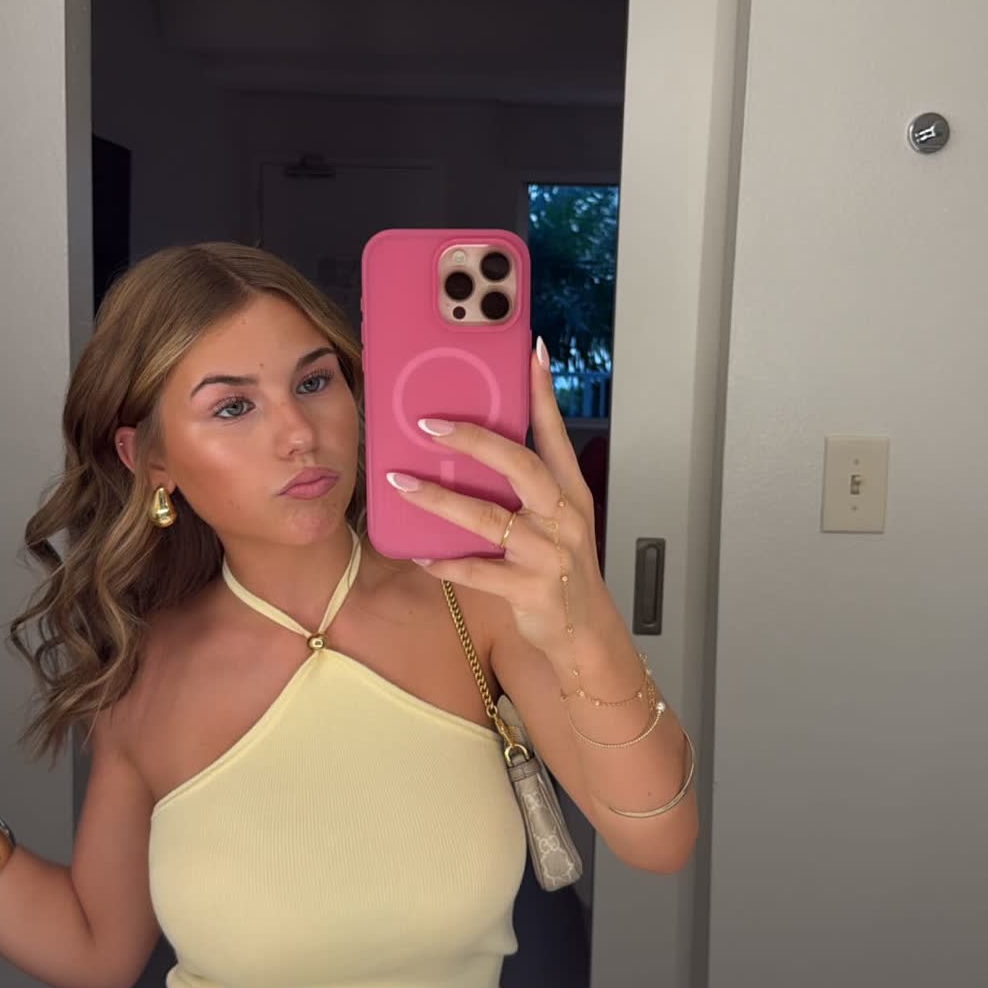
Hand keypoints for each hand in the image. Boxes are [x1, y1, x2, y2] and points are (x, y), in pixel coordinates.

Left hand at [385, 340, 606, 654]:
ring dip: (440, 499)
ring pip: (489, 518)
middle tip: (431, 423)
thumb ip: (528, 490)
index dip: (543, 394)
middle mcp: (564, 517)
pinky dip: (447, 562)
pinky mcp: (530, 589)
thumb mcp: (560, 523)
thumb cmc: (565, 572)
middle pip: (520, 466)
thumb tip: (479, 453)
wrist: (586, 634)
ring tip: (402, 481)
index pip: (556, 434)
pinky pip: (478, 571)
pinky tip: (421, 552)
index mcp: (571, 494)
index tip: (531, 353)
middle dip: (475, 440)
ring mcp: (548, 553)